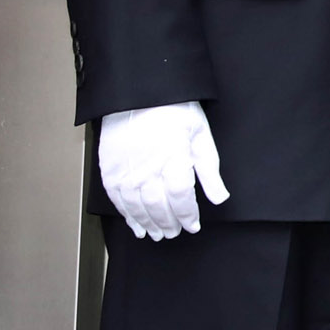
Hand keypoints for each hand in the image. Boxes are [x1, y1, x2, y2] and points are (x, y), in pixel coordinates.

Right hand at [98, 102, 229, 240]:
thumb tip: (219, 197)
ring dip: (148, 224)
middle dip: (169, 224)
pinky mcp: (110, 171)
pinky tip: (136, 225)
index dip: (187, 216)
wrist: (140, 95)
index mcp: (173, 159)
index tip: (193, 225)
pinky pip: (118, 201)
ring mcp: (126, 172)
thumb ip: (209, 170)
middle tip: (175, 233)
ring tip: (158, 234)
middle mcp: (147, 170)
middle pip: (158, 207)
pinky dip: (127, 216)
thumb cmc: (174, 110)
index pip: (181, 198)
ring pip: (137, 208)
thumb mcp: (201, 135)